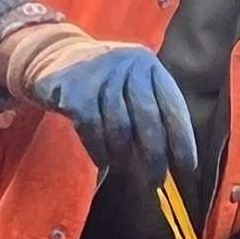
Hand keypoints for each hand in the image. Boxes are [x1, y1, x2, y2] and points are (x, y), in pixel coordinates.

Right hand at [6, 30, 200, 195]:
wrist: (51, 57)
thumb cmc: (101, 81)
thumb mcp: (130, 83)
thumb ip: (150, 112)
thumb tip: (171, 161)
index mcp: (149, 65)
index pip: (173, 106)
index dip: (182, 140)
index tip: (188, 168)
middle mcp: (128, 65)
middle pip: (149, 120)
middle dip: (155, 156)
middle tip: (156, 181)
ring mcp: (100, 76)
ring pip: (120, 129)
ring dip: (124, 157)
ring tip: (126, 171)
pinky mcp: (75, 91)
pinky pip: (93, 131)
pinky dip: (100, 151)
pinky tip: (103, 162)